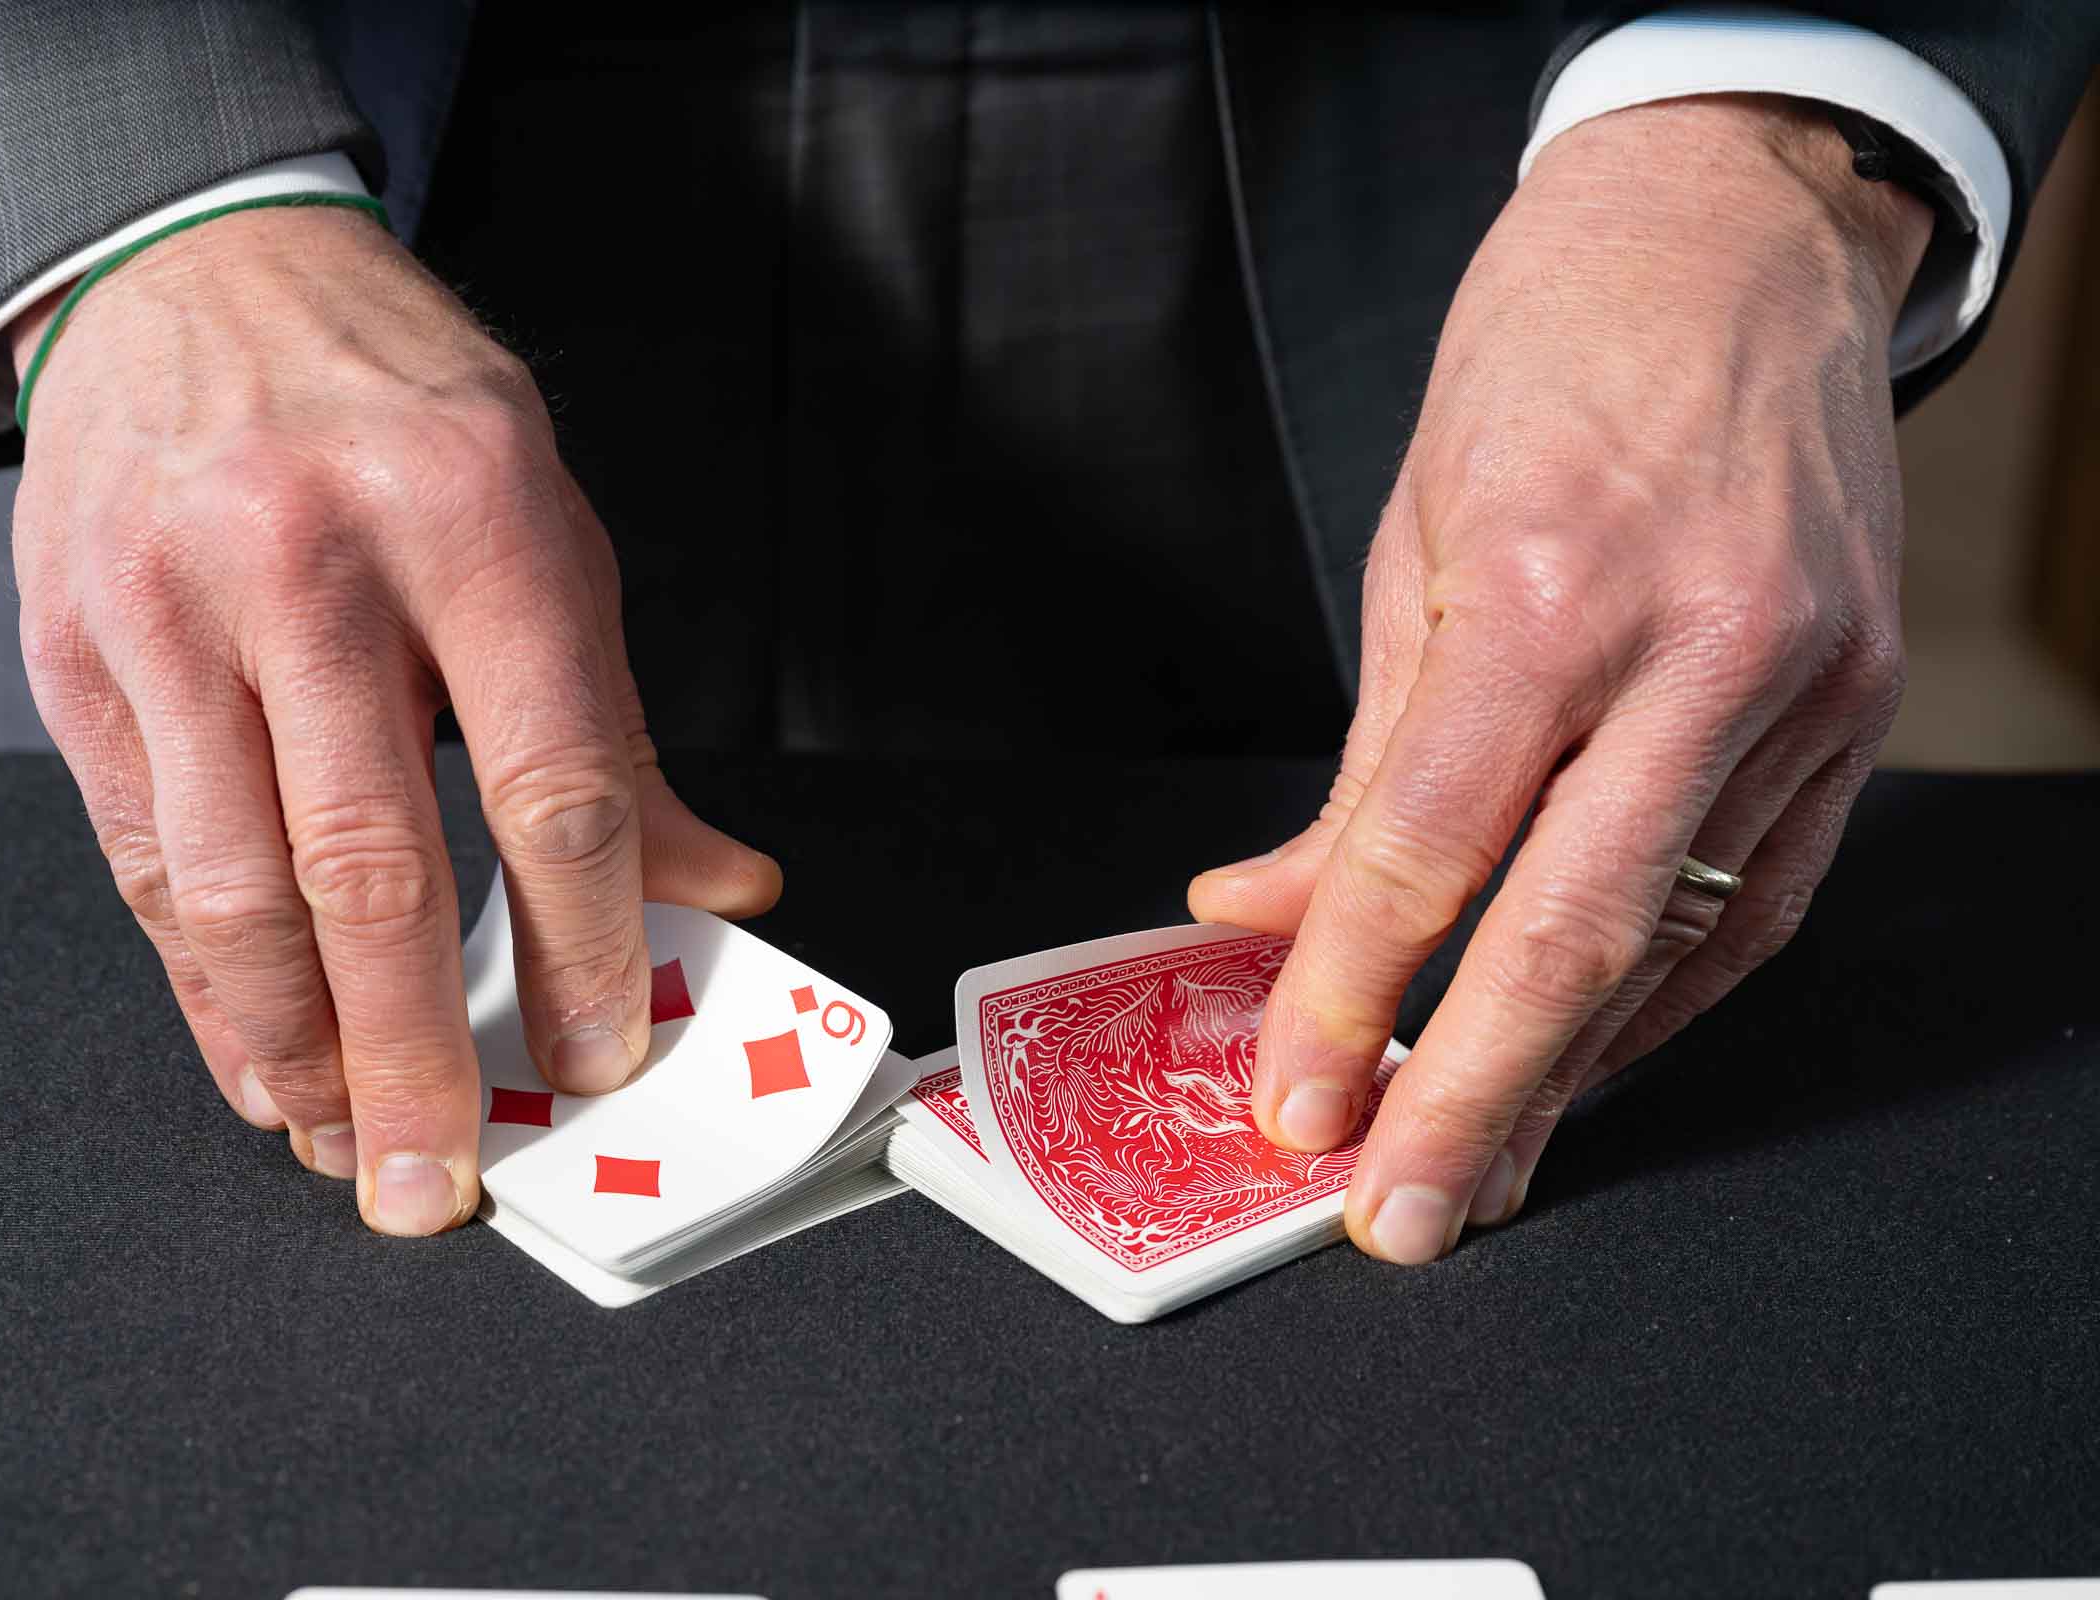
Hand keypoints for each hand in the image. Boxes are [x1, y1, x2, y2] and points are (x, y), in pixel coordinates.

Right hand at [11, 207, 779, 1233]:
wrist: (198, 271)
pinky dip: (200, 984)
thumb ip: (618, 726)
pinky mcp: (74, 651)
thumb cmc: (402, 413)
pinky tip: (255, 1058)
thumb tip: (717, 888)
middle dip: (414, 1051)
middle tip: (444, 1180)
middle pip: (372, 862)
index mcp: (474, 519)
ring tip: (346, 1143)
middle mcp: (313, 560)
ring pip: (229, 885)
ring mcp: (173, 605)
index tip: (597, 1054)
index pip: (551, 782)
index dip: (584, 946)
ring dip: (295, 1047)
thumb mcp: (548, 528)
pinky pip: (140, 856)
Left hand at [1189, 96, 1931, 1261]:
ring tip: (1484, 1170)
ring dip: (1568, 1077)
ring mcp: (1802, 683)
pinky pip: (1758, 899)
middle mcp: (1697, 643)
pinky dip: (1666, 999)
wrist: (1734, 234)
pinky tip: (1590, 1064)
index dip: (1348, 1001)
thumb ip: (1357, 764)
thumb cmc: (1548, 359)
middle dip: (1469, 1100)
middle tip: (1397, 1216)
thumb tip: (1265, 917)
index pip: (1429, 851)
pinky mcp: (1860, 706)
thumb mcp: (1409, 539)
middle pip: (1569, 934)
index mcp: (1546, 584)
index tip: (1292, 1105)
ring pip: (1677, 937)